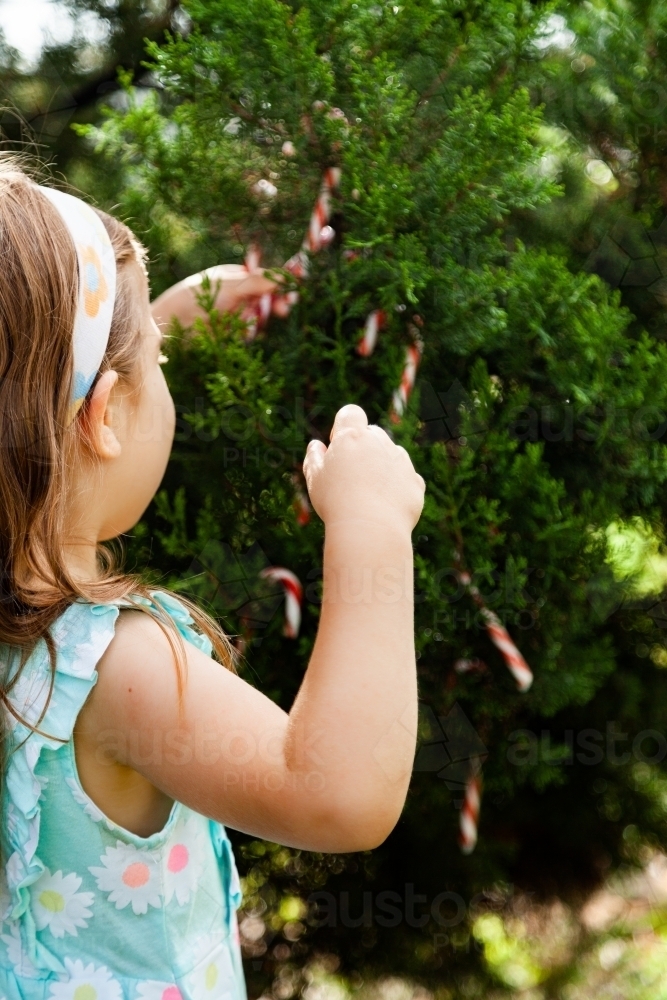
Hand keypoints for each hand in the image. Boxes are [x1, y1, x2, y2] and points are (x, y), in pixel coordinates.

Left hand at [151, 263, 281, 330]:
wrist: (174, 322)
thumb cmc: (199, 295)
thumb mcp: (232, 286)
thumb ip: (259, 281)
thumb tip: (285, 275)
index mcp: (238, 277)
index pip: (267, 279)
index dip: (281, 284)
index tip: (294, 290)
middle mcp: (238, 294)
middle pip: (266, 299)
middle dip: (275, 304)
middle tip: (283, 310)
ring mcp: (235, 313)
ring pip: (258, 317)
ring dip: (257, 319)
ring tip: (248, 319)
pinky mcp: (230, 331)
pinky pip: (247, 332)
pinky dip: (246, 332)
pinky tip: (237, 331)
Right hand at [303, 404, 424, 532]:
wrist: (370, 530)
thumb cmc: (336, 502)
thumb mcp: (315, 479)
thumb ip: (314, 458)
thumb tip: (316, 446)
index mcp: (353, 436)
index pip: (350, 413)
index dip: (344, 426)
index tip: (338, 446)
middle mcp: (380, 442)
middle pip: (373, 432)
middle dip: (364, 446)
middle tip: (351, 476)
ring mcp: (401, 461)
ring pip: (392, 454)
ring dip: (382, 465)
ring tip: (368, 494)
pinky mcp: (415, 482)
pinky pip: (406, 478)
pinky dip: (397, 486)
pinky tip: (384, 505)